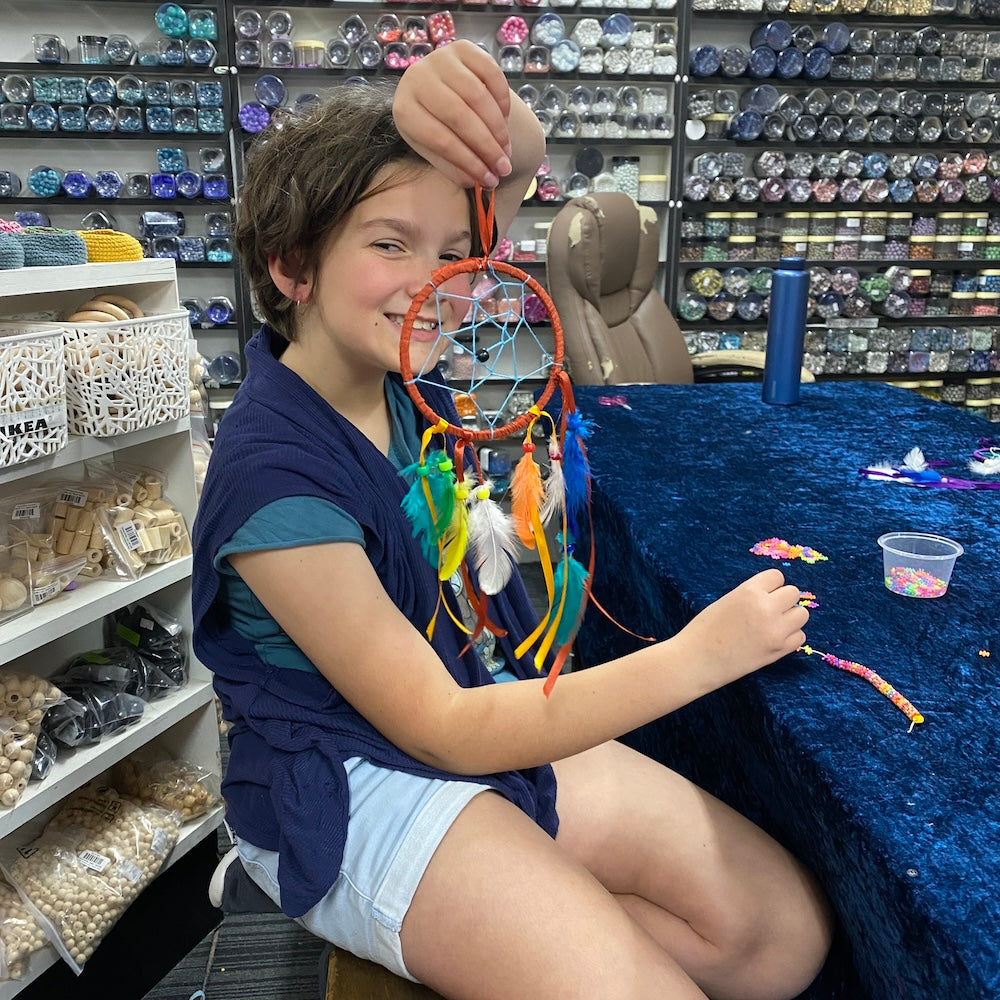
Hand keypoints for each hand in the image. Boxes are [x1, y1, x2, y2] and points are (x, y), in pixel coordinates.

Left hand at [393, 41, 513, 189]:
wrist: (433, 86)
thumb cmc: (432, 122)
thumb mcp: (432, 148)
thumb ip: (453, 166)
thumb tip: (479, 181)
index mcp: (405, 110)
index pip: (440, 140)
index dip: (468, 162)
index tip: (488, 180)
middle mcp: (418, 79)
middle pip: (459, 117)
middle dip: (486, 146)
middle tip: (504, 167)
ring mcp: (440, 59)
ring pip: (477, 96)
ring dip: (498, 127)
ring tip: (507, 149)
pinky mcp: (463, 47)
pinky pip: (491, 74)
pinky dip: (502, 100)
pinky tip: (505, 120)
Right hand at [675, 569, 807, 687]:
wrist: (696, 661)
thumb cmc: (704, 630)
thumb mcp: (726, 601)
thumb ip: (751, 596)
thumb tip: (774, 596)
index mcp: (748, 591)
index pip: (777, 576)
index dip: (770, 586)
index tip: (761, 596)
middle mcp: (765, 608)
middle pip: (793, 593)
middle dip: (782, 601)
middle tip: (767, 612)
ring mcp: (775, 630)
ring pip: (801, 614)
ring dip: (790, 618)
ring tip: (772, 626)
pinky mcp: (779, 650)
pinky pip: (800, 636)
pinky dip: (790, 637)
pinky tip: (773, 640)